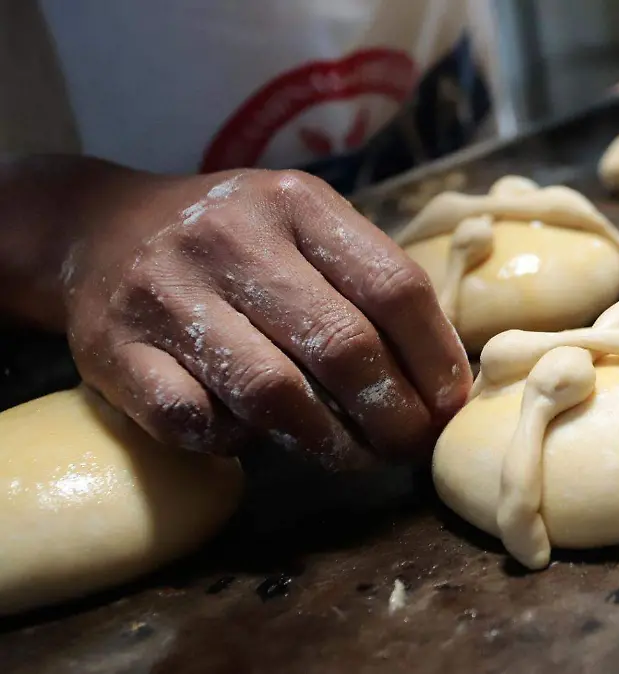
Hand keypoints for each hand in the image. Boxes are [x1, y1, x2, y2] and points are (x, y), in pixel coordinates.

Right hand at [63, 168, 469, 468]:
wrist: (99, 228)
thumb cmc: (235, 240)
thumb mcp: (304, 227)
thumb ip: (367, 282)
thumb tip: (446, 378)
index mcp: (296, 203)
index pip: (394, 286)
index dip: (436, 357)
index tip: (451, 404)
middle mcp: (231, 237)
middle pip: (343, 345)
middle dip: (394, 414)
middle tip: (410, 447)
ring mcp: (166, 292)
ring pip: (274, 392)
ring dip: (330, 443)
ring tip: (356, 458)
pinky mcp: (114, 349)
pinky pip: (195, 419)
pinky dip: (237, 442)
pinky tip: (258, 439)